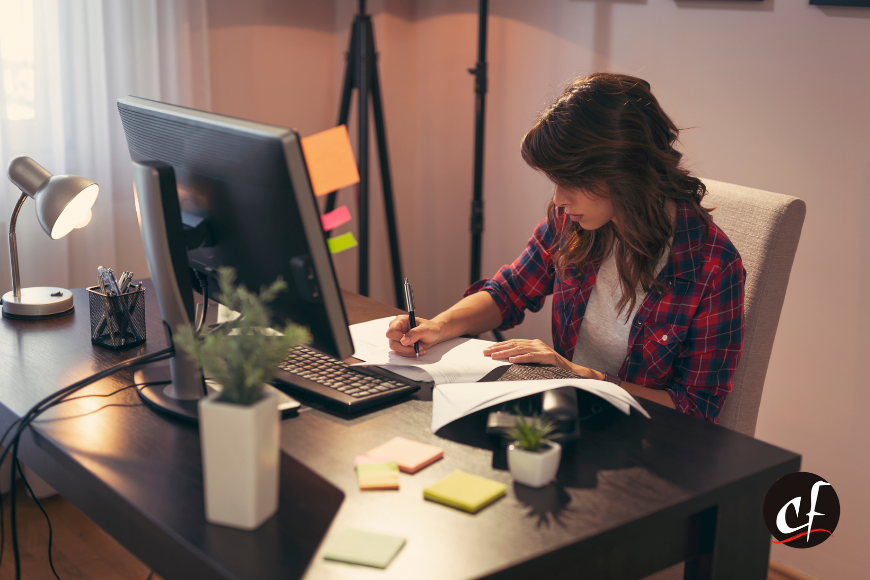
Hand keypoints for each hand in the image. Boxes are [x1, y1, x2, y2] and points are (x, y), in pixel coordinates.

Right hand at [386, 315, 442, 357]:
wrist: (434, 334)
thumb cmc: (430, 328)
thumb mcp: (425, 329)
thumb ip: (415, 333)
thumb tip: (404, 341)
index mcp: (400, 321)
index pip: (391, 332)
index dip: (399, 339)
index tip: (411, 342)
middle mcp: (396, 329)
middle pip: (392, 343)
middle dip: (406, 348)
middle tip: (417, 347)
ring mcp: (397, 338)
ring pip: (396, 350)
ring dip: (409, 352)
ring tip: (420, 348)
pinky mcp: (400, 345)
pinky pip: (400, 353)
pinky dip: (410, 353)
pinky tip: (418, 350)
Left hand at [483, 338, 598, 378]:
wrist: (572, 371)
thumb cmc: (553, 368)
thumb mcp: (536, 361)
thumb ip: (525, 358)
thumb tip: (507, 360)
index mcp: (534, 343)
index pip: (513, 343)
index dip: (500, 345)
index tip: (487, 349)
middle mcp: (537, 344)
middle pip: (514, 344)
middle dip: (498, 348)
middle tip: (486, 352)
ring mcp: (543, 349)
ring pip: (520, 349)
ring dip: (506, 353)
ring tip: (494, 356)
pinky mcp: (549, 356)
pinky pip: (532, 357)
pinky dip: (521, 358)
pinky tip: (512, 360)